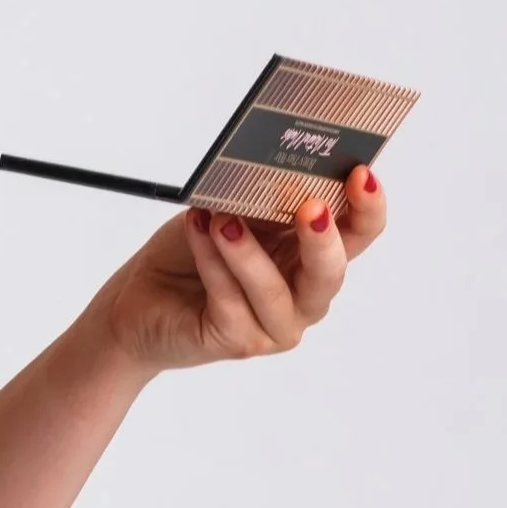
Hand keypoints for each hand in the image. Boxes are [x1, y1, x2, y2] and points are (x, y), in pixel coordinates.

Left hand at [95, 165, 389, 377]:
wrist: (138, 300)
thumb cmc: (188, 254)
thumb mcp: (229, 212)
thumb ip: (262, 199)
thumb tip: (281, 166)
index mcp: (312, 255)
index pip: (357, 234)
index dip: (368, 208)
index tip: (362, 175)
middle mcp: (303, 295)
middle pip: (331, 272)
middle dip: (322, 238)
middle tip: (310, 207)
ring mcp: (276, 324)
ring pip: (276, 291)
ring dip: (248, 251)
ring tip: (223, 219)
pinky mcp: (240, 341)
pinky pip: (231, 301)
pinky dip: (213, 263)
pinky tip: (198, 231)